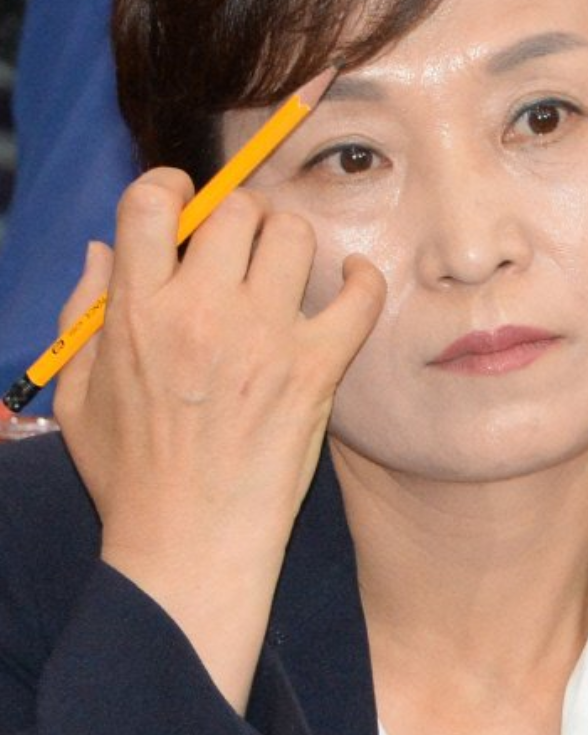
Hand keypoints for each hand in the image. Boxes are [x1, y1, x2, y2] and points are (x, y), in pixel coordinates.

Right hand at [54, 168, 384, 710]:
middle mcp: (203, 312)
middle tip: (240, 242)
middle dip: (236, 215)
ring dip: (288, 240)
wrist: (190, 546)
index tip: (180, 203)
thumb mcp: (78, 395)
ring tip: (285, 266)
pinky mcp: (315, 370)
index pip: (152, 202)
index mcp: (138, 312)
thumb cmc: (130, 479)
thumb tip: (104, 253)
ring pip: (293, 235)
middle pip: (234, 210)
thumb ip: (83, 314)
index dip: (168, 188)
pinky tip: (353, 278)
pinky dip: (362, 278)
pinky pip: (359, 297)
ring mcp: (265, 338)